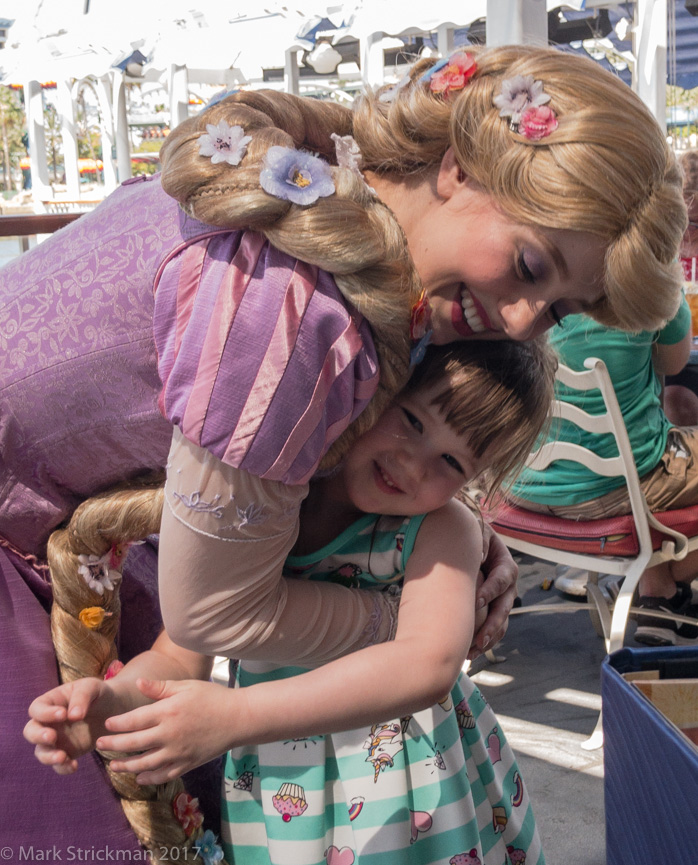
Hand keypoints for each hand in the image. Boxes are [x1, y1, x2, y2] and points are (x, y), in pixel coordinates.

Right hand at [24, 678, 112, 773]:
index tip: (63, 714)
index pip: (37, 709)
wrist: (112, 708)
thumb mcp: (91, 687)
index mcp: (50, 702)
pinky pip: (58, 764)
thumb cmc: (97, 693)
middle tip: (52, 737)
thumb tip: (73, 716)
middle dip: (38, 736)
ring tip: (62, 757)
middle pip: (30, 732)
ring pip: (41, 752)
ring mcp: (55, 740)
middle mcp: (48, 723)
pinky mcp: (66, 752)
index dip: (45, 713)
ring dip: (48, 756)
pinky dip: (63, 768)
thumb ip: (81, 697)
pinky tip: (74, 766)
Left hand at [97, 678, 242, 785]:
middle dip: (114, 745)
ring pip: (145, 763)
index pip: (135, 720)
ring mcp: (178, 752)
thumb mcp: (186, 686)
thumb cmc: (212, 697)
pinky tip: (139, 777)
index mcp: (168, 712)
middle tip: (99, 744)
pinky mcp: (187, 764)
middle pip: (134, 743)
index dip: (118, 723)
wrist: (238, 718)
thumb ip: (160, 687)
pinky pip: (163, 775)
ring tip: (113, 766)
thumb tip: (137, 683)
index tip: (106, 724)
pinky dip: (149, 778)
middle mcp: (170, 734)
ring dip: (126, 766)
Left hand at [468, 524, 517, 659]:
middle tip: (479, 639)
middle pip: (504, 608)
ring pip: (501, 624)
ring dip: (488, 639)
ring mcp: (501, 602)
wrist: (471, 547)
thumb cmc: (473, 539)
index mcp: (506, 566)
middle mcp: (508, 588)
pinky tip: (468, 654)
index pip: (501, 580)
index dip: (490, 591)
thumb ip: (480, 541)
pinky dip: (482, 643)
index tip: (477, 602)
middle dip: (492, 625)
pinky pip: (492, 632)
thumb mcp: (478, 533)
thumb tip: (479, 556)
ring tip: (473, 651)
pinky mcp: (493, 613)